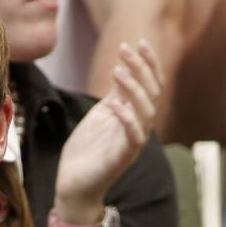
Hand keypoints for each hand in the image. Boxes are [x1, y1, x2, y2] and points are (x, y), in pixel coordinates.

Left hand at [52, 40, 163, 226]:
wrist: (74, 184)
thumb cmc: (87, 150)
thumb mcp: (102, 114)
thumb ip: (116, 94)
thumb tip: (124, 67)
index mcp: (135, 115)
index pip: (151, 85)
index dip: (149, 63)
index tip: (138, 42)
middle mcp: (139, 127)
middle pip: (152, 94)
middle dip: (141, 69)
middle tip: (125, 49)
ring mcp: (132, 144)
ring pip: (147, 112)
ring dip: (135, 89)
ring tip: (118, 70)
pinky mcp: (122, 158)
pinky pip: (134, 137)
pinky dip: (128, 119)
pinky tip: (116, 103)